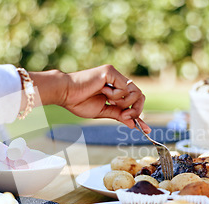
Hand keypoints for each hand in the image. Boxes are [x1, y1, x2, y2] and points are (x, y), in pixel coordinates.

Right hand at [30, 65, 150, 132]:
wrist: (65, 94)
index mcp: (115, 89)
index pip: (135, 99)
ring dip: (124, 102)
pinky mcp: (110, 72)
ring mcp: (114, 75)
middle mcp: (117, 80)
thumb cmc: (79, 102)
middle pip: (139, 95)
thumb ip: (119, 115)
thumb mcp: (103, 111)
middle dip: (136, 110)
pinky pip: (124, 87)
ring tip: (110, 102)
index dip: (138, 113)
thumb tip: (134, 125)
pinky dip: (116, 95)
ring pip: (135, 91)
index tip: (143, 128)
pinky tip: (104, 92)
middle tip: (124, 116)